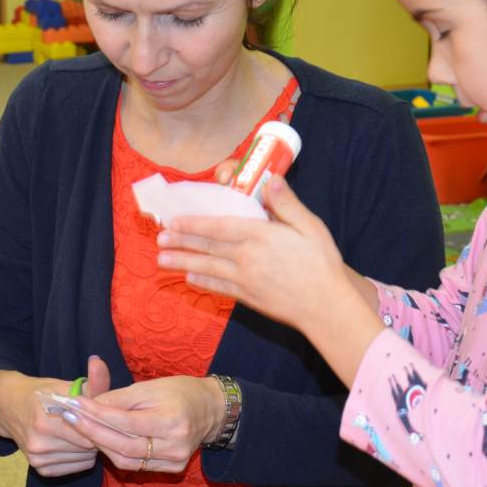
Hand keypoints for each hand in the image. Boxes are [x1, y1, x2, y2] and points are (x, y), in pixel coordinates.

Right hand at [0, 356, 110, 477]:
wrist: (7, 406)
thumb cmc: (40, 393)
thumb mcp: (65, 385)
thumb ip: (89, 380)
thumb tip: (100, 362)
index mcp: (46, 419)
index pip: (90, 432)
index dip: (101, 424)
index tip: (104, 416)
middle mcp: (40, 442)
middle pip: (88, 447)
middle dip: (96, 435)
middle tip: (95, 423)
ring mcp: (38, 458)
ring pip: (83, 459)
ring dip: (89, 447)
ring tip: (82, 432)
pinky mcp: (39, 469)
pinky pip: (74, 467)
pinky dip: (79, 457)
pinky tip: (73, 443)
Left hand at [66, 375, 223, 473]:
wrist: (209, 409)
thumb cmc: (177, 392)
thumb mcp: (148, 387)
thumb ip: (118, 398)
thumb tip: (87, 405)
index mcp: (172, 420)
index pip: (125, 422)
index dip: (97, 414)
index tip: (75, 404)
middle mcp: (175, 445)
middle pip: (123, 445)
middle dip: (92, 431)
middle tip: (70, 417)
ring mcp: (175, 461)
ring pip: (126, 460)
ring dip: (101, 444)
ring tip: (82, 427)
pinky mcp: (172, 469)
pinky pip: (136, 465)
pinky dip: (116, 453)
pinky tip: (103, 440)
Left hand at [157, 177, 383, 382]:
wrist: (326, 307)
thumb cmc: (322, 263)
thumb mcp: (310, 227)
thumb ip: (287, 204)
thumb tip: (270, 179)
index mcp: (260, 236)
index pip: (219, 226)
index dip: (194, 223)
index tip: (175, 220)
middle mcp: (247, 257)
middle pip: (208, 246)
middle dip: (181, 242)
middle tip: (159, 238)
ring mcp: (245, 280)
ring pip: (207, 268)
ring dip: (183, 262)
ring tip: (162, 260)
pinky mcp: (248, 298)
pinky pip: (219, 287)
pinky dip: (202, 282)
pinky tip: (189, 278)